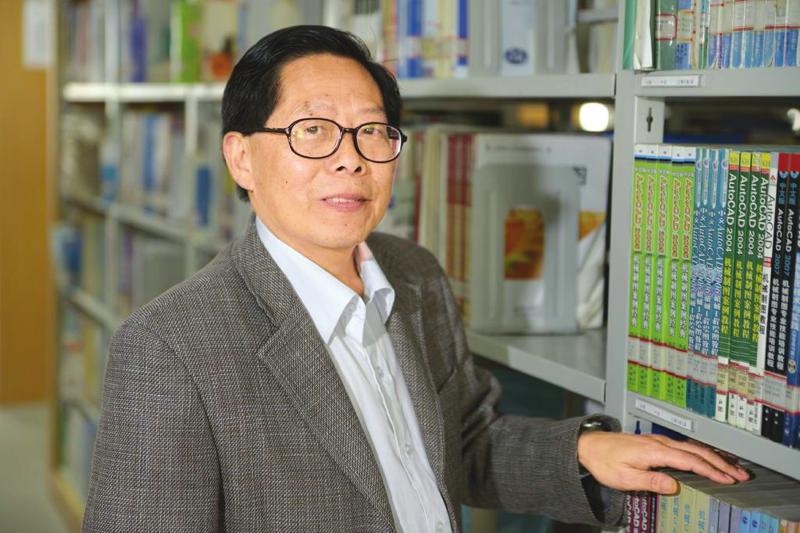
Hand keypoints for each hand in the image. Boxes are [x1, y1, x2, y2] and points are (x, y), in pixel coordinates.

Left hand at [577, 431, 749, 493]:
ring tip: (731, 468)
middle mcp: (658, 443)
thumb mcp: (625, 477)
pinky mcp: (655, 443)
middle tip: (740, 474)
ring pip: (692, 447)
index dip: (711, 470)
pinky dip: (701, 452)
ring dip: (713, 457)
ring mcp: (657, 441)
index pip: (690, 460)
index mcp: (654, 451)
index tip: (727, 479)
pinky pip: (684, 446)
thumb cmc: (604, 461)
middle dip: (720, 463)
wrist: (589, 446)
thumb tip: (674, 486)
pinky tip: (707, 458)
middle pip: (697, 451)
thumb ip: (651, 481)